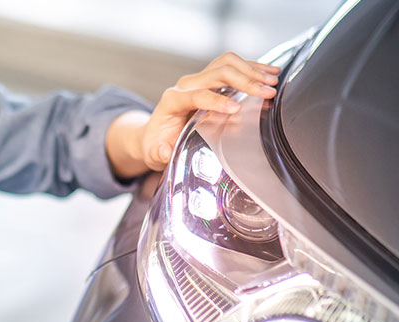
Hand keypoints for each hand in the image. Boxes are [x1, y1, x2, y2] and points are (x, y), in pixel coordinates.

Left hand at [106, 52, 279, 177]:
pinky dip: (251, 67)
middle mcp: (185, 86)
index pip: (197, 95)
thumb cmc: (156, 145)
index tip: (236, 109)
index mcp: (172, 101)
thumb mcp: (153, 153)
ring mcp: (197, 80)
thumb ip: (158, 152)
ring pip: (226, 63)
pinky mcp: (207, 80)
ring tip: (273, 80)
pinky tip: (269, 72)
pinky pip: (230, 66)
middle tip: (267, 93)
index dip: (216, 100)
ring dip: (251, 69)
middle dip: (245, 81)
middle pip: (218, 72)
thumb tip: (164, 150)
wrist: (153, 134)